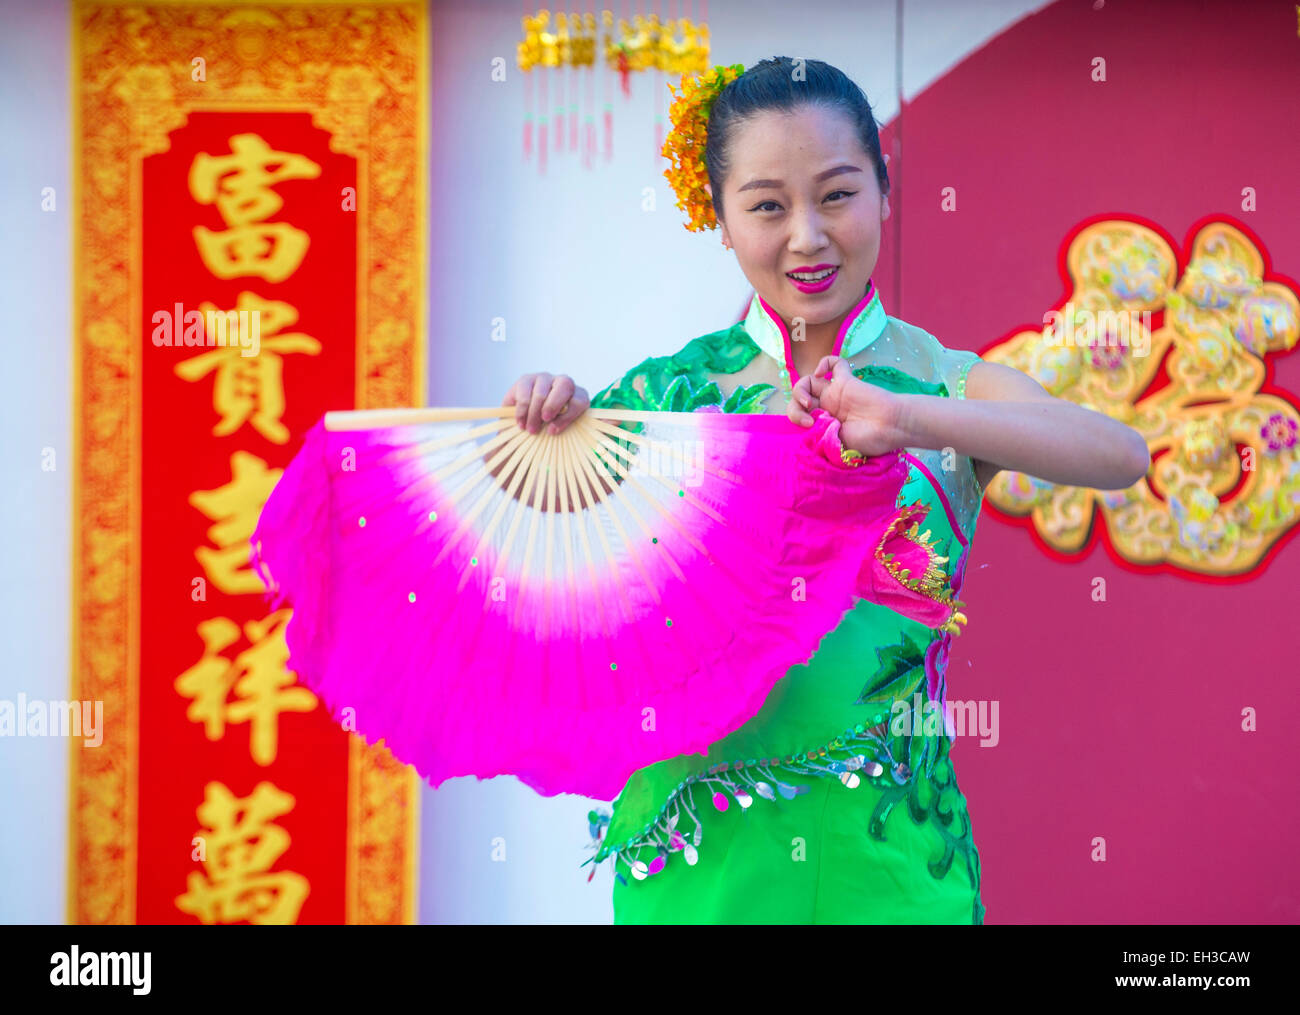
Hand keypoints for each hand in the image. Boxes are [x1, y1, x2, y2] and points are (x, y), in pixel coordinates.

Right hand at [502, 373, 589, 434]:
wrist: (527, 432)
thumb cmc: (555, 433)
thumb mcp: (576, 434)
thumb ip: (597, 427)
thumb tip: (617, 421)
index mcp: (579, 396)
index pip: (580, 400)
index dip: (568, 415)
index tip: (554, 430)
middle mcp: (564, 383)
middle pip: (565, 385)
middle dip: (554, 405)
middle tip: (544, 422)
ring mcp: (544, 379)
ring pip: (542, 392)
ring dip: (534, 414)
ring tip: (530, 430)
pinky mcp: (526, 380)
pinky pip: (524, 391)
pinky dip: (521, 410)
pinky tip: (520, 423)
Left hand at [788, 355, 906, 456]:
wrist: (891, 427)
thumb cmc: (870, 440)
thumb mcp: (838, 445)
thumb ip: (820, 435)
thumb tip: (806, 427)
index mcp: (824, 423)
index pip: (799, 415)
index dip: (796, 419)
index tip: (807, 428)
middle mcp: (828, 406)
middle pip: (799, 398)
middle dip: (795, 409)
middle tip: (808, 420)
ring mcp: (836, 392)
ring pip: (808, 380)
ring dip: (800, 390)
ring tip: (808, 403)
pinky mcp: (846, 380)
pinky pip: (834, 363)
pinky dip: (824, 363)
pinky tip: (821, 373)